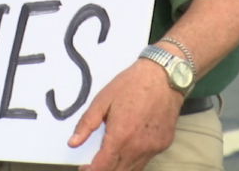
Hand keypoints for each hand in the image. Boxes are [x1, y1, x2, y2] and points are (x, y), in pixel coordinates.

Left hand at [68, 59, 183, 170]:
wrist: (164, 76)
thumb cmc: (132, 84)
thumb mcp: (102, 100)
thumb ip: (86, 124)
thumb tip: (73, 142)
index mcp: (120, 136)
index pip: (103, 167)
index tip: (84, 169)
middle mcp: (138, 147)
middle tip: (92, 166)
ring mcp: (153, 147)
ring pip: (133, 170)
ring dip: (118, 168)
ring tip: (108, 160)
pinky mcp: (163, 144)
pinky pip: (145, 160)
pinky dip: (133, 161)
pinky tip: (126, 150)